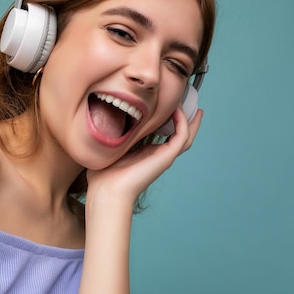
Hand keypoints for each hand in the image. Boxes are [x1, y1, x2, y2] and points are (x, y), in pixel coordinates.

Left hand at [86, 108, 202, 203]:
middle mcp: (157, 155)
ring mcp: (163, 157)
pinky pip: (181, 137)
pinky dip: (182, 122)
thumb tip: (101, 120)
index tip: (170, 106)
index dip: (168, 121)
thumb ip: (111, 135)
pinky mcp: (165, 158)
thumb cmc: (102, 176)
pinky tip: (177, 110)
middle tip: (190, 103)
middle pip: (180, 136)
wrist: (107, 191)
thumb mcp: (108, 149)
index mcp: (146, 154)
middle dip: (187, 120)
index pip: (163, 136)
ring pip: (185, 136)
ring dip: (190, 120)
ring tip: (192, 105)